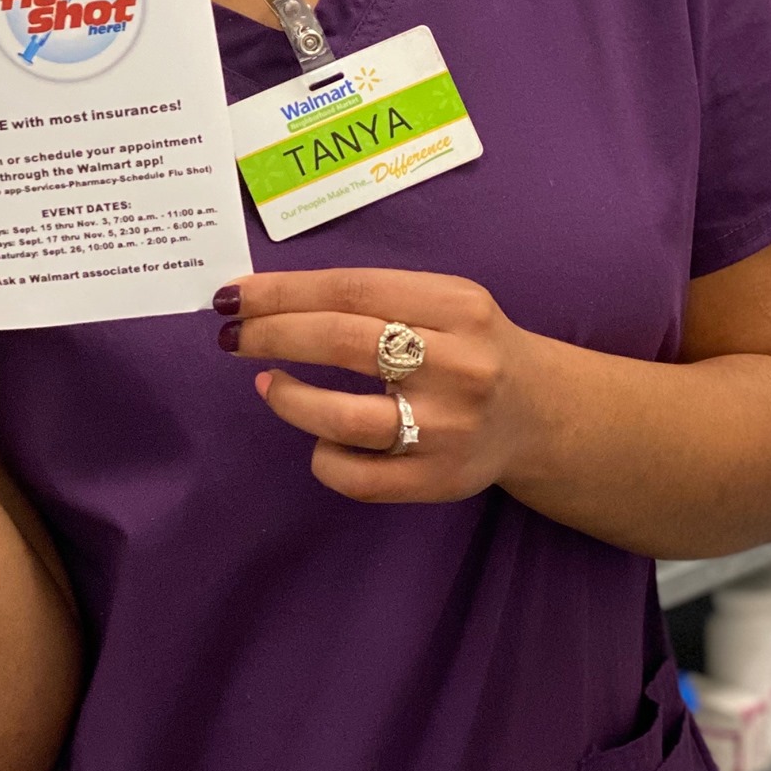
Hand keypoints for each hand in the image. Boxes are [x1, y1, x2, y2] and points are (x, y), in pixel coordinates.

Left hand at [213, 269, 540, 503]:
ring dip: (288, 398)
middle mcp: (457, 365)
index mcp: (457, 306)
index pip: (352, 289)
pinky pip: (356, 477)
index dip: (284, 292)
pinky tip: (320, 438)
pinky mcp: (438, 481)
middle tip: (231, 335)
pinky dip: (323, 456)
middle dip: (272, 335)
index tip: (235, 296)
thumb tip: (270, 298)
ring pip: (343, 418)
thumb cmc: (469, 345)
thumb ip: (374, 297)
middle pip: (342, 342)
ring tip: (266, 384)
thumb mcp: (443, 301)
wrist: (540, 413)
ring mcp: (448, 429)